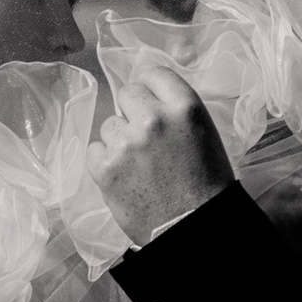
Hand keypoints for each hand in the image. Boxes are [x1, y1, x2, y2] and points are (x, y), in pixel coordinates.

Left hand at [93, 53, 232, 245]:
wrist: (194, 229)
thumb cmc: (207, 184)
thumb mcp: (204, 134)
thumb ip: (176, 110)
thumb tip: (149, 97)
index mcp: (185, 107)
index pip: (153, 73)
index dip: (151, 87)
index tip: (150, 100)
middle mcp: (153, 119)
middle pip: (128, 94)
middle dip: (134, 111)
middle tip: (145, 136)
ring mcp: (126, 144)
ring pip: (110, 125)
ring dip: (119, 139)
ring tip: (138, 164)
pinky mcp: (105, 169)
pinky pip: (94, 150)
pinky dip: (105, 162)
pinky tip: (124, 176)